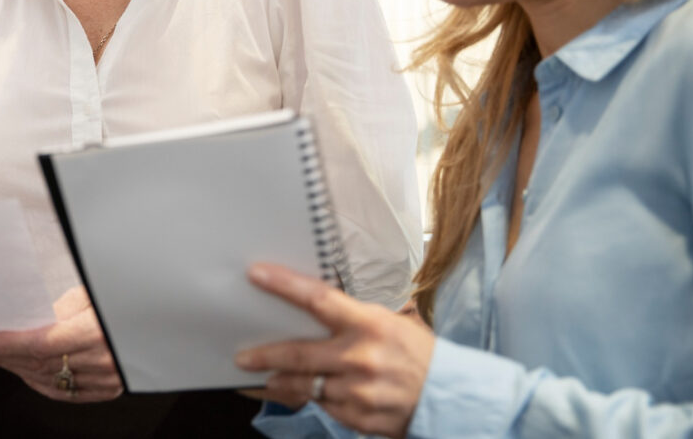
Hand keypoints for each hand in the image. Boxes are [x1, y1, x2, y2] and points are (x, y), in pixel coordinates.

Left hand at [0, 286, 121, 401]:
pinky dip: (40, 385)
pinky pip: (66, 394)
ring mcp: (107, 379)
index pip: (38, 344)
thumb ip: (59, 310)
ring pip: (48, 381)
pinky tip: (24, 373)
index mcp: (96, 331)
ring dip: (17, 371)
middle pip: (38, 364)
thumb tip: (27, 322)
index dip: (3, 345)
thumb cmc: (124, 296)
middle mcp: (102, 359)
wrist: (162, 315)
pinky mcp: (110, 389)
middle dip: (3, 357)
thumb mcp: (92, 292)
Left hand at [234, 263, 434, 438]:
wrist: (449, 397)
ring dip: (280, 381)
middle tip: (242, 356)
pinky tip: (301, 393)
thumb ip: (349, 317)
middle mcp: (359, 358)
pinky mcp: (356, 417)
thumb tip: (309, 304)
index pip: (318, 299)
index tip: (256, 274)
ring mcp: (356, 391)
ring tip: (265, 376)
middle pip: (297, 354)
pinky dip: (309, 398)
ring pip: (303, 385)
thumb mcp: (388, 322)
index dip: (283, 285)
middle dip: (264, 355)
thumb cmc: (415, 353)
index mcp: (368, 324)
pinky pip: (320, 406)